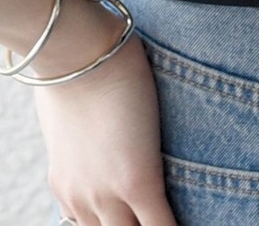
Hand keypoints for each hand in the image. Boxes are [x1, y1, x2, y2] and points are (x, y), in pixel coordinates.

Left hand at [31, 0, 179, 225]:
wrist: (74, 50)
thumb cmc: (67, 68)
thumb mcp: (65, 119)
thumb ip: (78, 145)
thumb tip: (85, 135)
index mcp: (66, 188)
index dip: (120, 224)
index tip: (134, 216)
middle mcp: (83, 201)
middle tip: (150, 214)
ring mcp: (107, 194)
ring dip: (150, 224)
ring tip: (169, 213)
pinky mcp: (137, 180)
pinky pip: (161, 225)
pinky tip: (193, 221)